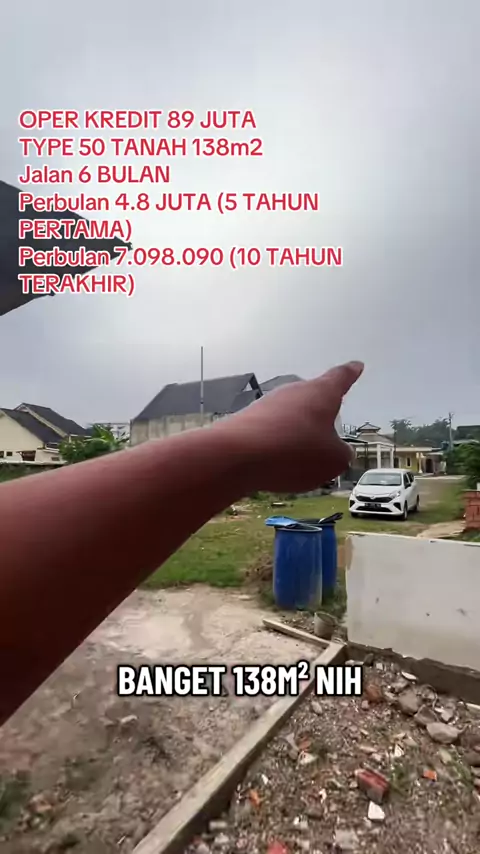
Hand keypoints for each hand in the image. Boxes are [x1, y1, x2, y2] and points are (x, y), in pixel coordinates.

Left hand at [223, 361, 363, 492]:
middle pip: (312, 397)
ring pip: (290, 415)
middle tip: (329, 424)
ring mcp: (268, 404)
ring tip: (302, 457)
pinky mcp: (247, 419)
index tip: (356, 365)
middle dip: (321, 411)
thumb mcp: (332, 460)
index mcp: (321, 393)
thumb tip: (339, 451)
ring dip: (297, 431)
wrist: (236, 456)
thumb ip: (341, 454)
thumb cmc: (295, 452)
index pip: (340, 378)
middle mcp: (294, 391)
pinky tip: (276, 463)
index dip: (350, 373)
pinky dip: (278, 444)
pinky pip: (271, 430)